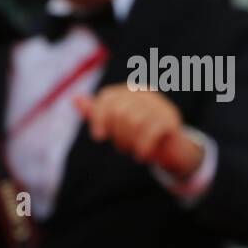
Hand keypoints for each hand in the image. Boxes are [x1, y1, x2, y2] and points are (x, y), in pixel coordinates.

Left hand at [73, 85, 202, 178]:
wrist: (173, 151)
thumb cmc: (140, 135)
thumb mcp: (117, 125)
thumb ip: (97, 113)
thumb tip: (75, 98)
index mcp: (132, 91)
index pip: (108, 97)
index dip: (98, 116)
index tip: (98, 137)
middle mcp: (147, 94)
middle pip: (119, 110)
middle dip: (116, 133)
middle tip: (121, 147)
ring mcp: (161, 106)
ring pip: (133, 121)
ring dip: (128, 142)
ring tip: (131, 150)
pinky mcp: (171, 121)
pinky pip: (149, 133)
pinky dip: (142, 148)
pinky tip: (142, 157)